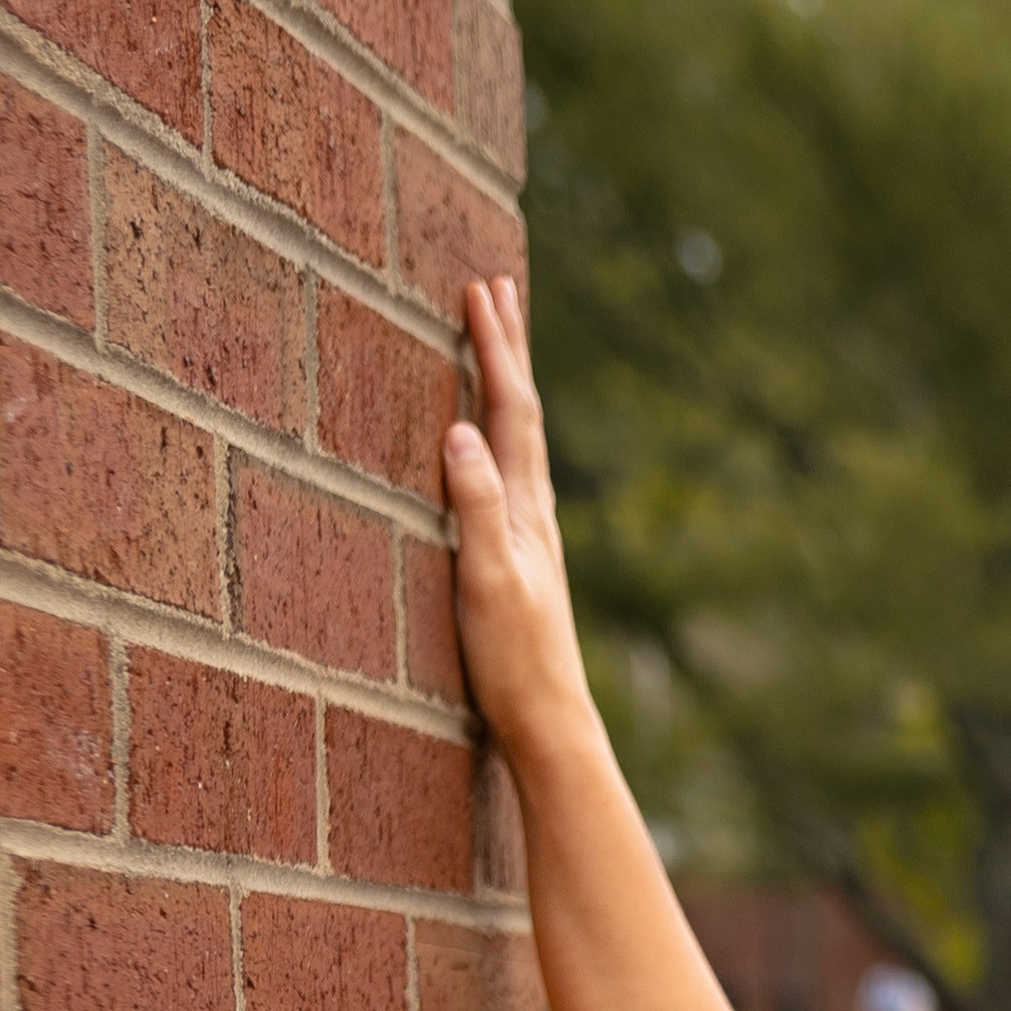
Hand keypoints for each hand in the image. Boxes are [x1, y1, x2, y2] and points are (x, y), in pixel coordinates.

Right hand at [442, 269, 597, 786]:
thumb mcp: (487, 579)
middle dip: (507, 346)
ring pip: (518, 438)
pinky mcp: (518, 559)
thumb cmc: (514, 661)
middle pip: (522, 410)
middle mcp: (534, 512)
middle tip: (497, 287)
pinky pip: (508, 472)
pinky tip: (491, 445)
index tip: (479, 288)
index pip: (510, 408)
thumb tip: (460, 430)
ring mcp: (529, 535)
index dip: (495, 347)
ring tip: (497, 344)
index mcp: (526, 507)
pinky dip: (497, 435)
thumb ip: (476, 505)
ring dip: (505, 384)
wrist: (550, 723)